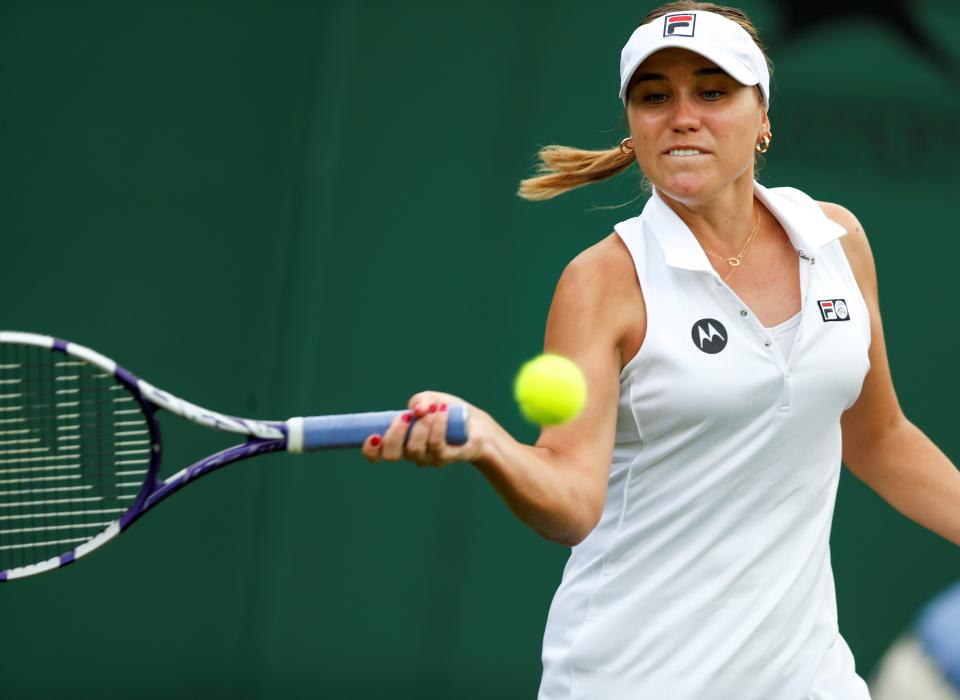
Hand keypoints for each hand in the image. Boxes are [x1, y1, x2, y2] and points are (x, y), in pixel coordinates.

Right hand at [361, 391, 487, 466]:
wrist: (476, 424)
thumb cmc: (447, 412)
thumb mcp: (430, 399)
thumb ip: (420, 401)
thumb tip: (416, 410)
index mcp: (401, 442)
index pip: (378, 455)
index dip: (370, 451)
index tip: (373, 436)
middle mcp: (412, 454)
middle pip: (392, 456)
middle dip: (394, 435)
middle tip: (405, 416)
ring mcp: (430, 458)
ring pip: (415, 449)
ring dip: (421, 425)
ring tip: (434, 408)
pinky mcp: (448, 458)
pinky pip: (437, 445)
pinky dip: (438, 425)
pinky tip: (443, 410)